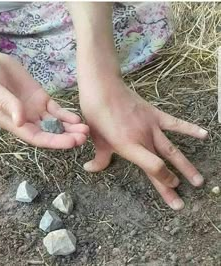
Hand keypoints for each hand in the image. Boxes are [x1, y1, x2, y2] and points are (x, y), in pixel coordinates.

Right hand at [0, 46, 88, 148]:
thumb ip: (8, 105)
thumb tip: (20, 122)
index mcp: (15, 124)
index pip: (38, 138)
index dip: (55, 141)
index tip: (72, 142)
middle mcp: (28, 121)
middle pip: (51, 133)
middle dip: (67, 137)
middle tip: (84, 137)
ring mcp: (36, 110)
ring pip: (56, 123)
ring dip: (71, 128)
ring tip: (86, 129)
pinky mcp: (42, 99)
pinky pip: (56, 110)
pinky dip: (67, 115)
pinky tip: (77, 118)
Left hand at [79, 76, 207, 209]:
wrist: (103, 89)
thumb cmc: (97, 115)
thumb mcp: (96, 140)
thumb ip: (99, 158)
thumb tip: (90, 169)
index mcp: (128, 147)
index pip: (152, 168)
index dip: (163, 182)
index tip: (171, 191)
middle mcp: (143, 139)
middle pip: (163, 164)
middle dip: (172, 184)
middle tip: (182, 202)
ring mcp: (151, 126)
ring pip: (172, 149)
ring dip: (185, 165)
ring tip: (198, 180)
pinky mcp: (155, 115)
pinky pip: (175, 123)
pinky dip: (189, 129)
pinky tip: (204, 134)